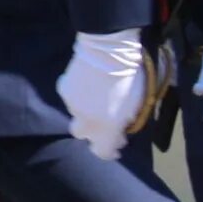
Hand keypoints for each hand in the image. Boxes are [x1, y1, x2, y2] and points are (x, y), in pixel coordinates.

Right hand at [58, 28, 147, 159]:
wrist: (108, 50)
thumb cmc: (131, 77)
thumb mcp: (138, 104)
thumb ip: (125, 121)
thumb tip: (119, 130)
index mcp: (107, 126)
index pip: (102, 151)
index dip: (109, 151)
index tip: (117, 146)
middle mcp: (86, 120)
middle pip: (82, 134)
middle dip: (91, 131)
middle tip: (103, 120)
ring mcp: (72, 104)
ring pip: (76, 114)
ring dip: (85, 110)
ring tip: (95, 96)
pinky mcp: (63, 88)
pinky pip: (70, 97)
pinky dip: (78, 95)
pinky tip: (86, 84)